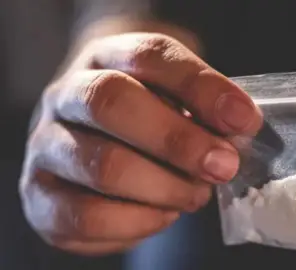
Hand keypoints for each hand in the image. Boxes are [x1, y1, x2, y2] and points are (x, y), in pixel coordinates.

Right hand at [19, 33, 262, 254]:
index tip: (242, 119)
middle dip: (179, 141)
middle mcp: (67, 95)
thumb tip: (239, 127)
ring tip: (194, 194)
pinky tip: (162, 214)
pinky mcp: (41, 196)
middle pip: (112, 104)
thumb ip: (204, 108)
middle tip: (222, 166)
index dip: (201, 88)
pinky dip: (139, 222)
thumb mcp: (175, 98)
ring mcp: (47, 146)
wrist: (91, 136)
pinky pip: (88, 216)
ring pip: (103, 166)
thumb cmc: (145, 117)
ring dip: (165, 188)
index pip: (150, 57)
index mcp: (107, 58)